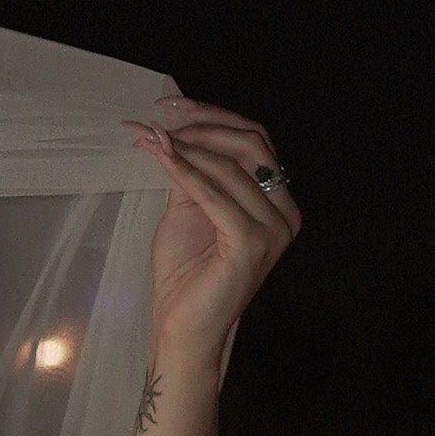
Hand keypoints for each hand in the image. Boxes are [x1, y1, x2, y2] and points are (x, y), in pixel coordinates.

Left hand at [133, 101, 299, 383]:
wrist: (184, 329)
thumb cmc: (186, 275)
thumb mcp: (188, 208)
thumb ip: (192, 171)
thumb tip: (171, 128)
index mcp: (277, 201)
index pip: (253, 141)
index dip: (214, 117)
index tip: (171, 106)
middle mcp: (285, 212)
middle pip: (250, 144)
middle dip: (202, 125)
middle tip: (159, 118)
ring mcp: (274, 230)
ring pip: (230, 166)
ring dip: (186, 146)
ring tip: (149, 137)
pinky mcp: (253, 244)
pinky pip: (214, 195)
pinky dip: (185, 171)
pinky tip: (159, 156)